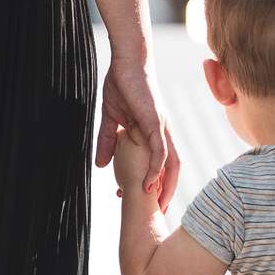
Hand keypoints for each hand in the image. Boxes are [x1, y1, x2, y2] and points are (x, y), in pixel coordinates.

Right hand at [97, 58, 178, 209]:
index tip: (144, 202)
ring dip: (165, 187)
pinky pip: (160, 152)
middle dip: (167, 192)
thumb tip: (100, 165)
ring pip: (170, 164)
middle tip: (158, 213)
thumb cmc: (122, 84)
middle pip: (173, 169)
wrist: (127, 61)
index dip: (155, 184)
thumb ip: (108, 141)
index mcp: (155, 132)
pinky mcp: (155, 122)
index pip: (161, 164)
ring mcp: (161, 128)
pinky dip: (156, 170)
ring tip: (157, 207)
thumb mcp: (111, 119)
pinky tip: (148, 186)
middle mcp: (164, 133)